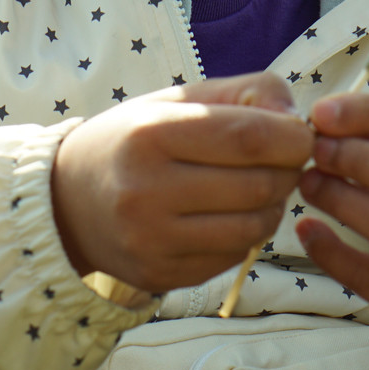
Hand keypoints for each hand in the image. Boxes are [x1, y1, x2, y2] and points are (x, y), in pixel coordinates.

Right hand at [50, 74, 311, 291]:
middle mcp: (146, 191)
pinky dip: (247, 235)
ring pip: (254, 228)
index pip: (250, 137)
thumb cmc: (134, 140)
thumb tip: (298, 121)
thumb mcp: (177, 100)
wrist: (67, 201)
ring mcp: (152, 240)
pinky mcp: (161, 274)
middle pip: (259, 185)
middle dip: (288, 172)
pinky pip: (233, 255)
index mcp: (150, 135)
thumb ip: (245, 95)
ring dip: (274, 207)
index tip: (301, 135)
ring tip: (258, 188)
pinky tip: (229, 216)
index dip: (293, 137)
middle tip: (283, 162)